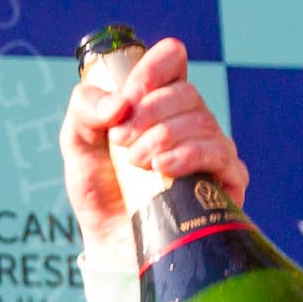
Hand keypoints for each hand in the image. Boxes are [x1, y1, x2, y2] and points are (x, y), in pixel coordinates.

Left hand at [61, 37, 249, 267]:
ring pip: (200, 121)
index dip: (153, 69)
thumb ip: (85, 110)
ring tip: (135, 163)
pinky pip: (219, 153)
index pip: (172, 60)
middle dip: (147, 113)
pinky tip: (163, 168)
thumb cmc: (99, 190)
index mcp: (157, 101)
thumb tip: (119, 102)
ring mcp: (210, 148)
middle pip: (184, 92)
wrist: (111, 241)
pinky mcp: (226, 180)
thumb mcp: (76, 143)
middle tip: (120, 141)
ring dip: (161, 137)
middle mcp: (188, 119)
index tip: (129, 95)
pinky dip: (187, 155)